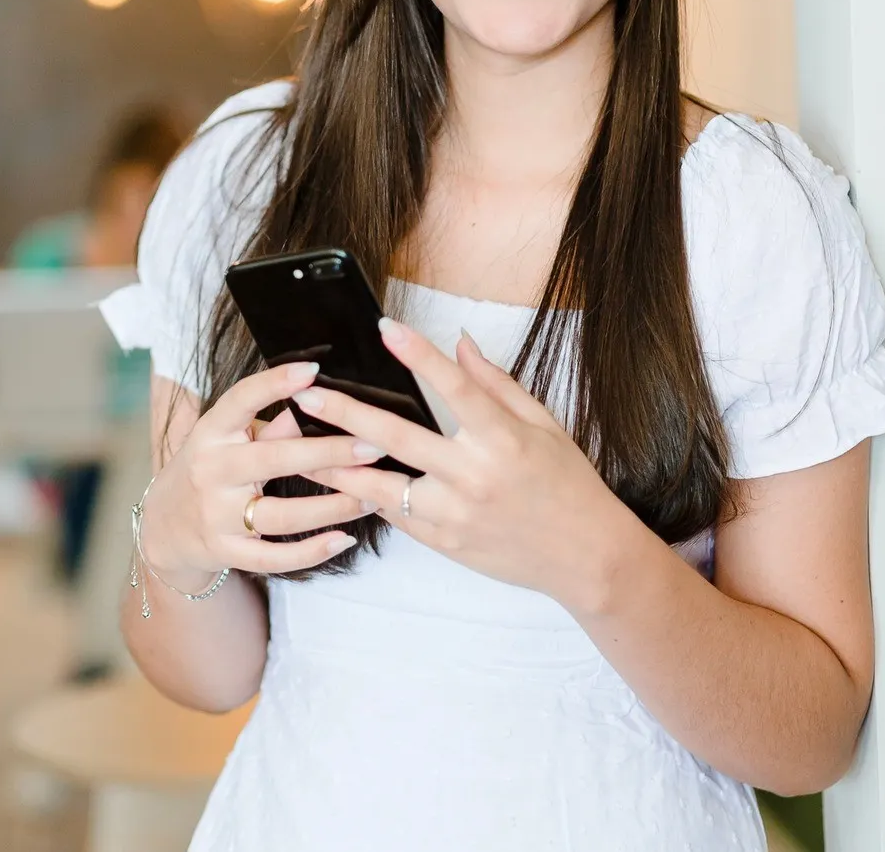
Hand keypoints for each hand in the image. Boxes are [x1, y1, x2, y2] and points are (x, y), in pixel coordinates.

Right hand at [140, 361, 383, 590]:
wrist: (162, 528)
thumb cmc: (209, 469)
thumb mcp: (226, 439)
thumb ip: (269, 425)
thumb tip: (313, 401)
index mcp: (211, 433)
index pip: (241, 400)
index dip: (275, 383)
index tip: (314, 370)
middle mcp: (211, 471)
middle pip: (275, 460)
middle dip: (329, 453)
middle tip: (374, 446)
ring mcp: (216, 516)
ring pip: (283, 515)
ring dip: (334, 506)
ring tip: (373, 495)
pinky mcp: (225, 552)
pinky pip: (275, 557)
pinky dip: (312, 551)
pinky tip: (344, 538)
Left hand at [296, 320, 633, 609]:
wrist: (584, 555)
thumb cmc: (566, 482)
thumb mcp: (543, 423)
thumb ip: (495, 383)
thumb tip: (459, 341)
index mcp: (502, 439)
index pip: (453, 386)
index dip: (419, 354)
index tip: (386, 328)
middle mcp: (473, 476)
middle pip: (397, 437)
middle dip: (347, 414)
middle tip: (308, 395)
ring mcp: (455, 514)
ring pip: (381, 486)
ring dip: (337, 465)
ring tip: (300, 447)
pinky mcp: (444, 543)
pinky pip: (396, 515)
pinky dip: (368, 495)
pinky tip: (338, 480)